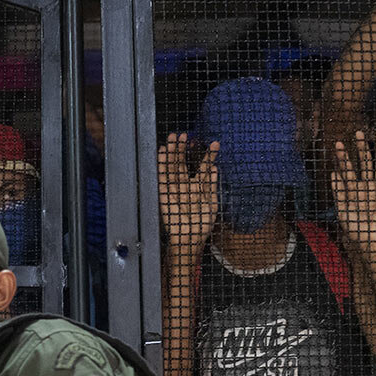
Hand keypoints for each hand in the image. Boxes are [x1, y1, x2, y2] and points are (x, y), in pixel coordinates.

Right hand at [158, 132, 218, 254]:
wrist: (190, 240)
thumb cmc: (201, 224)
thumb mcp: (211, 203)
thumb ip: (211, 186)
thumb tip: (214, 168)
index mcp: (198, 187)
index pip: (202, 168)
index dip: (206, 156)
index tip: (213, 144)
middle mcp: (185, 186)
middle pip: (183, 164)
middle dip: (183, 149)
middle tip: (184, 135)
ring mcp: (175, 189)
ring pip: (173, 167)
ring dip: (173, 152)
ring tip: (174, 138)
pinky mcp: (165, 195)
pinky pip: (163, 178)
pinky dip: (162, 166)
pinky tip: (163, 153)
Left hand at [331, 131, 375, 258]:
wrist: (373, 241)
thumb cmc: (355, 229)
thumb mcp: (342, 211)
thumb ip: (338, 193)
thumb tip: (333, 173)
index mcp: (352, 189)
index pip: (347, 169)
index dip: (342, 157)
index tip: (337, 144)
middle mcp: (366, 185)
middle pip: (363, 162)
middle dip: (361, 148)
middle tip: (358, 132)